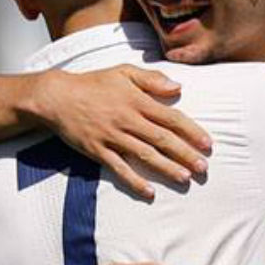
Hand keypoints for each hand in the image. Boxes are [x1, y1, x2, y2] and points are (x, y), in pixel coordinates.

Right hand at [35, 65, 211, 197]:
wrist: (57, 97)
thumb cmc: (93, 83)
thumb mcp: (123, 72)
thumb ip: (152, 79)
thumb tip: (178, 87)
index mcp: (137, 101)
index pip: (170, 118)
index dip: (191, 131)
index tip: (207, 144)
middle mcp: (128, 120)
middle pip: (162, 139)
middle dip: (185, 154)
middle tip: (203, 168)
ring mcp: (113, 137)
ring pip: (145, 155)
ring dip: (166, 168)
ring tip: (184, 179)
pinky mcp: (98, 151)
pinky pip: (119, 169)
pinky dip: (135, 181)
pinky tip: (150, 192)